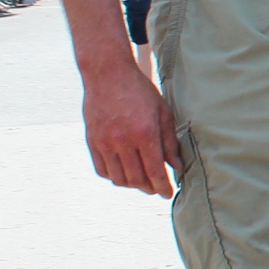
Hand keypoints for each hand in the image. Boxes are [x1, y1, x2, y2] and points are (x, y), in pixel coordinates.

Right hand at [83, 59, 178, 197]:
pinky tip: (124, 173)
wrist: (108, 74)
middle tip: (157, 188)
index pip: (154, 171)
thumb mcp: (163, 112)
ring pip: (118, 178)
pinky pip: (102, 170)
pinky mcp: (92, 141)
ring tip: (142, 181)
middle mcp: (122, 141)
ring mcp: (104, 142)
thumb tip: (176, 166)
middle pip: (136, 179)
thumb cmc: (140, 91)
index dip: (162, 186)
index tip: (168, 194)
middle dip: (149, 188)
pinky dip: (114, 176)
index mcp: (144, 133)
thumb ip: (169, 141)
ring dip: (132, 184)